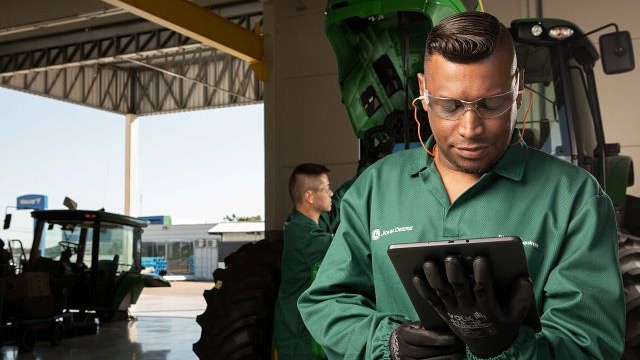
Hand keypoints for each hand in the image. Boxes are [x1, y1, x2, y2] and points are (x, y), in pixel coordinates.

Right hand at [389, 322, 465, 359]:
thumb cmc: (408, 334)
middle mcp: (404, 351)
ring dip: (451, 358)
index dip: (443, 339)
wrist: (395, 347)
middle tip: (462, 343)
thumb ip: (427, 327)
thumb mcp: (413, 327)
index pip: (426, 338)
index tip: (455, 337)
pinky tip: (453, 359)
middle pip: (432, 352)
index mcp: (404, 336)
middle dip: (450, 348)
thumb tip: (448, 326)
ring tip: (461, 352)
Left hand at [412, 255, 533, 357]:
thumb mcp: (518, 315)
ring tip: (428, 263)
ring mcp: (453, 311)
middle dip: (455, 272)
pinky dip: (422, 289)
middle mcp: (468, 309)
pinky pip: (430, 300)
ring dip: (434, 278)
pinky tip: (415, 275)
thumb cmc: (503, 323)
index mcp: (488, 308)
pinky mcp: (442, 312)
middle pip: (459, 289)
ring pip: (442, 293)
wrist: (488, 347)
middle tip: (451, 257)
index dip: (482, 274)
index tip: (481, 258)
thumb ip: (522, 297)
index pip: (484, 289)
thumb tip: (523, 279)